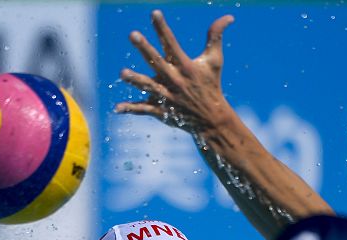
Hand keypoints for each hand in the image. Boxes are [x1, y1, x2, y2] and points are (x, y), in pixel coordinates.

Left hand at [115, 10, 233, 132]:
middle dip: (145, 49)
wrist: (211, 119)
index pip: (172, 43)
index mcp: (186, 66)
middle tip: (133, 35)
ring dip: (136, 80)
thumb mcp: (215, 60)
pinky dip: (130, 109)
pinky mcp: (161, 110)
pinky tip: (117, 108)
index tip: (154, 12)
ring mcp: (167, 96)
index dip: (163, 28)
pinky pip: (144, 109)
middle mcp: (175, 80)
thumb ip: (216, 36)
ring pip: (148, 86)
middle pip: (157, 61)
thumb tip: (229, 16)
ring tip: (122, 73)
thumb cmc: (211, 85)